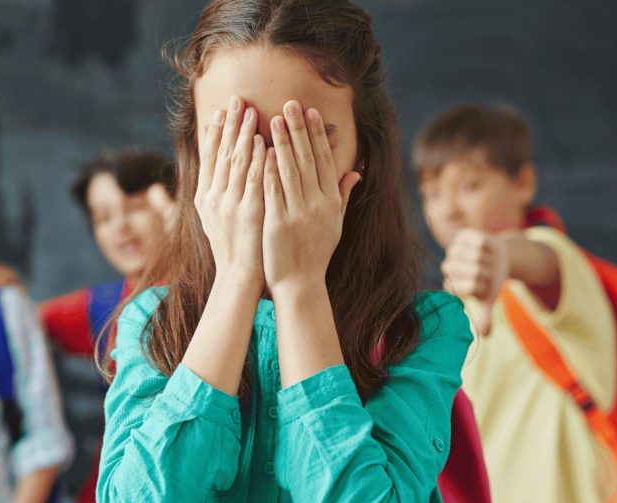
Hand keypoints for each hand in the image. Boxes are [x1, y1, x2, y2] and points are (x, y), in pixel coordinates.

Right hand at [195, 95, 267, 292]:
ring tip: (251, 111)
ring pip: (237, 162)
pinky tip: (264, 142)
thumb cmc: (230, 247)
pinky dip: (259, 160)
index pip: (208, 158)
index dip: (213, 132)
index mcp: (203, 198)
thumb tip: (214, 171)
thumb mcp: (213, 219)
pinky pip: (254, 180)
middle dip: (229, 125)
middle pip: (221, 154)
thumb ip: (213, 193)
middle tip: (236, 99)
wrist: (238, 276)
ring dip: (244, 134)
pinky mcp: (248, 212)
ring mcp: (230, 205)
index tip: (219, 111)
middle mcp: (213, 198)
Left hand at [263, 102, 360, 295]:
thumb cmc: (316, 253)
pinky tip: (261, 151)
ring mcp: (298, 213)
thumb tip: (355, 172)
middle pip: (307, 160)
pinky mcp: (278, 223)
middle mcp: (317, 204)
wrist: (300, 284)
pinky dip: (268, 169)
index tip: (309, 112)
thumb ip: (342, 196)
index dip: (316, 134)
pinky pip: (272, 191)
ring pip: (289, 171)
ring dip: (281, 143)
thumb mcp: (335, 223)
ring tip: (273, 119)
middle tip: (289, 104)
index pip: (324, 160)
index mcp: (330, 202)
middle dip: (298, 130)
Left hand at [441, 228, 510, 334]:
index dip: (482, 285)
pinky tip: (486, 248)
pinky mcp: (463, 235)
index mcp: (451, 284)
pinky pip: (478, 241)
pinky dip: (488, 245)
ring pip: (476, 255)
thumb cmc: (491, 280)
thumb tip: (485, 335)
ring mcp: (454, 250)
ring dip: (488, 259)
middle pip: (473, 270)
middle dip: (487, 272)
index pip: (467, 287)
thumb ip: (484, 315)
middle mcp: (449, 267)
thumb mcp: (489, 298)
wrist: (498, 258)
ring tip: (487, 260)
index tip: (483, 284)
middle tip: (487, 271)